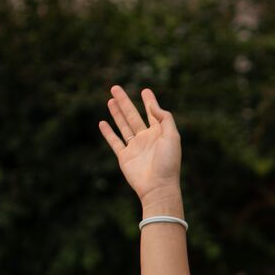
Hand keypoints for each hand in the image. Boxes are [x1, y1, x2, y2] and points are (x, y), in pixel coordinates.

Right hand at [98, 85, 181, 207]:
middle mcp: (146, 139)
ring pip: (123, 126)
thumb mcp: (172, 137)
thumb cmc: (168, 163)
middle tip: (115, 87)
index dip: (149, 101)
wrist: (158, 187)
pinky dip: (108, 132)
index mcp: (160, 134)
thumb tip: (153, 105)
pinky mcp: (124, 157)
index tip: (145, 90)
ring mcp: (135, 147)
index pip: (153, 113)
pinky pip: (114, 142)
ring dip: (117, 113)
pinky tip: (102, 123)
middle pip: (133, 116)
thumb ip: (164, 119)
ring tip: (110, 99)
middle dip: (125, 102)